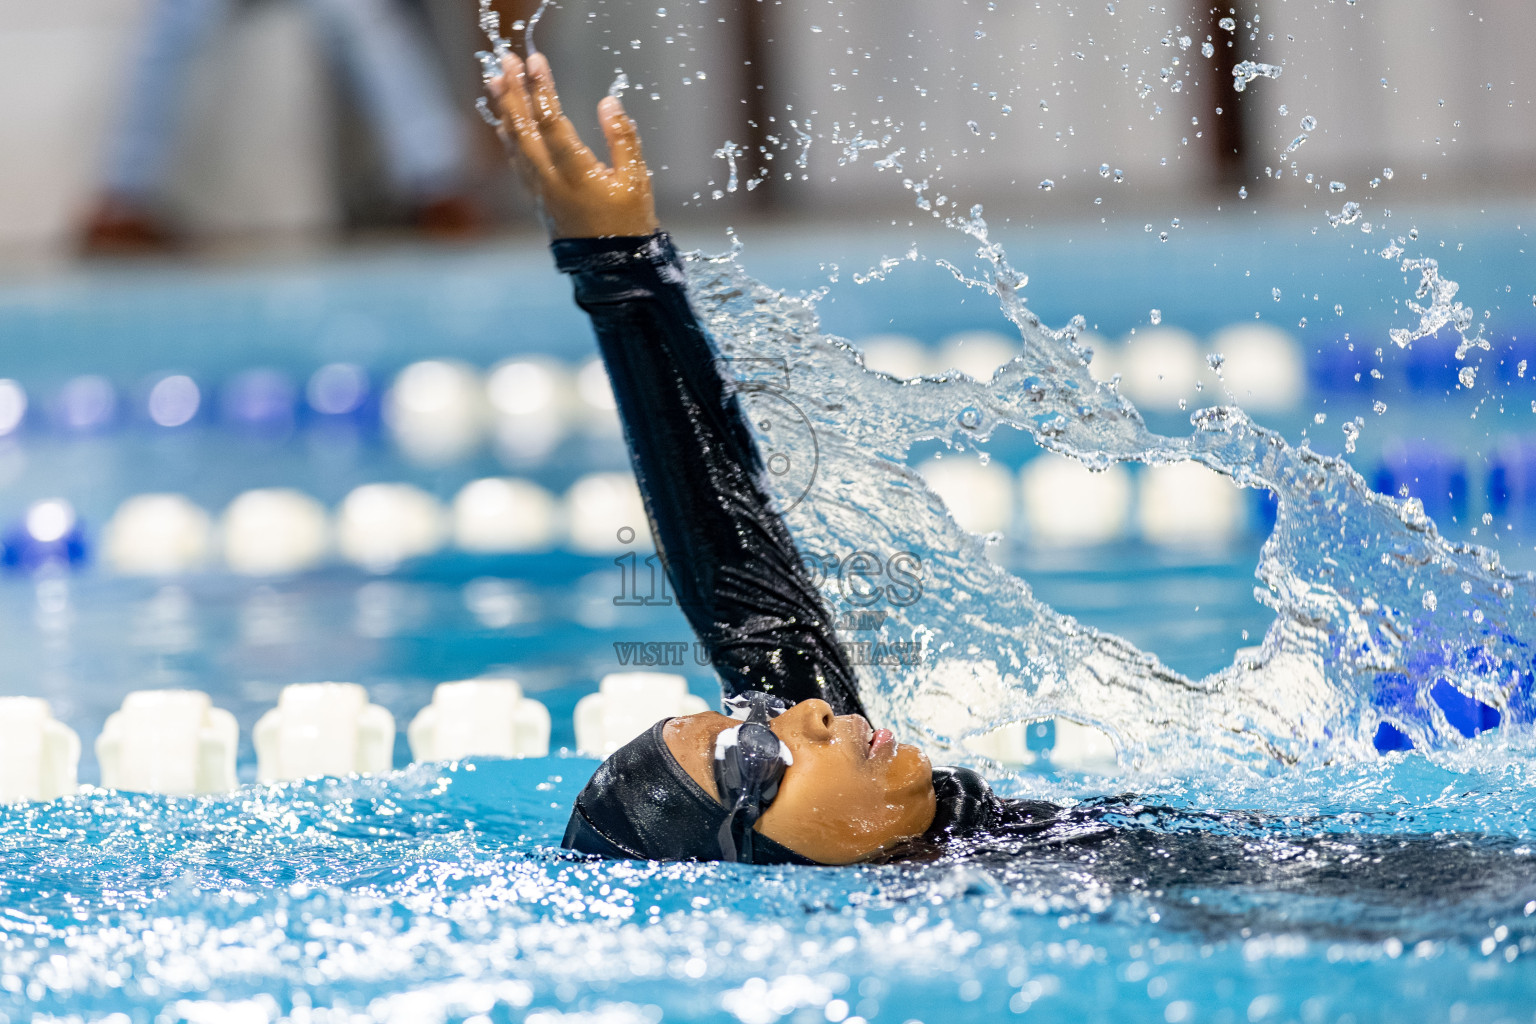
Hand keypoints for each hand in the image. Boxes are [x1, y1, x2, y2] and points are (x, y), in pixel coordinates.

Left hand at [489, 52, 659, 239]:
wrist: (613, 268)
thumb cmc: (629, 224)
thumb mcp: (637, 181)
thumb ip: (624, 139)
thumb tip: (609, 103)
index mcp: (576, 173)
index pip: (552, 122)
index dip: (542, 88)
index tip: (535, 60)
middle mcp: (551, 179)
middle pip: (525, 128)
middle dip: (514, 92)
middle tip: (505, 60)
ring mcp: (540, 190)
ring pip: (516, 143)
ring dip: (505, 110)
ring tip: (496, 80)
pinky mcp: (538, 198)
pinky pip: (517, 160)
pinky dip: (509, 136)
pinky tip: (504, 121)